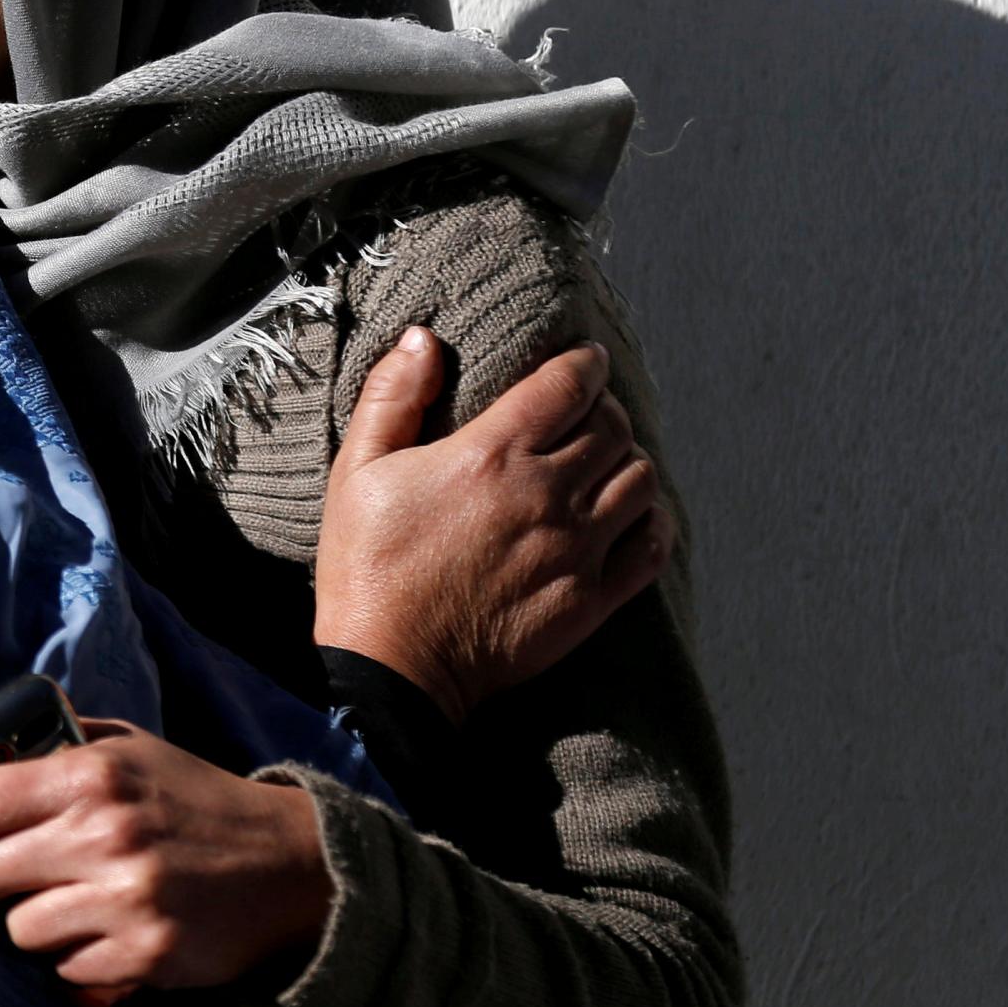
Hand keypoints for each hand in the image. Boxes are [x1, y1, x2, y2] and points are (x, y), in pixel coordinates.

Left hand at [0, 720, 330, 1003]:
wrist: (288, 863)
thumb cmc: (193, 799)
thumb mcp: (130, 749)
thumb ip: (55, 750)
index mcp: (90, 774)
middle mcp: (101, 834)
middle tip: (23, 872)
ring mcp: (123, 900)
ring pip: (19, 932)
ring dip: (36, 924)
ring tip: (82, 902)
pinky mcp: (144, 956)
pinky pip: (67, 974)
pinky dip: (78, 962)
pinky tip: (112, 933)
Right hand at [316, 330, 672, 725]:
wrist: (392, 667)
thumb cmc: (367, 565)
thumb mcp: (356, 470)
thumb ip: (392, 397)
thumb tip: (423, 339)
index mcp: (490, 456)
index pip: (567, 386)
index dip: (582, 363)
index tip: (582, 359)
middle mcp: (545, 496)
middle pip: (612, 427)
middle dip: (604, 407)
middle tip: (585, 410)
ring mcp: (575, 550)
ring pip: (640, 480)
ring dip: (627, 459)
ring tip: (603, 460)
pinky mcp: (591, 600)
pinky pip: (650, 547)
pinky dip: (650, 521)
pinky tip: (627, 515)